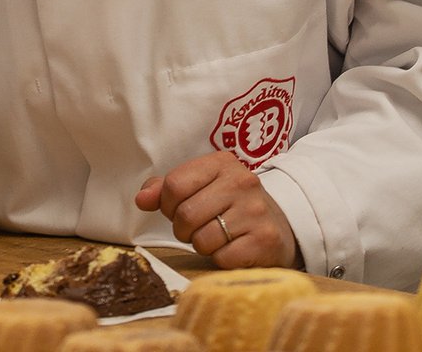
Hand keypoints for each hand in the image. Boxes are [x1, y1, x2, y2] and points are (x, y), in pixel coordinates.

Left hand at [135, 150, 300, 269]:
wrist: (280, 226)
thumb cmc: (230, 206)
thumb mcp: (201, 187)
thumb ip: (166, 189)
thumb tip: (141, 199)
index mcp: (222, 163)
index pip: (173, 185)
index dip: (167, 205)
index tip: (178, 209)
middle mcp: (241, 182)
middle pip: (185, 214)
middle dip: (184, 229)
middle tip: (198, 228)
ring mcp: (255, 210)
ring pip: (202, 239)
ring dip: (202, 245)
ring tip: (218, 237)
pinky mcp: (264, 240)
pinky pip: (221, 257)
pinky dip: (221, 258)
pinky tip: (233, 248)